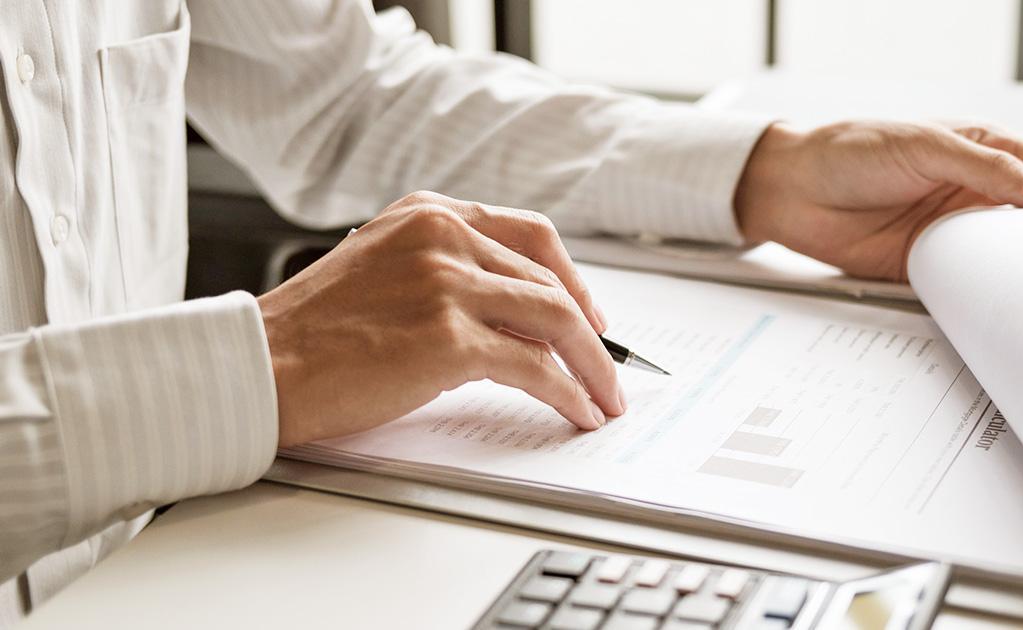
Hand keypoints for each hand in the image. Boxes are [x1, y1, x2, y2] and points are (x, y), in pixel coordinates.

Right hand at [258, 191, 624, 447]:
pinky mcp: (450, 337)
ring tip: (606, 396)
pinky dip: (568, 391)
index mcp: (429, 214)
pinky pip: (535, 366)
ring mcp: (449, 283)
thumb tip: (513, 318)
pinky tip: (578, 410)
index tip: (588, 312)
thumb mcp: (383, 271)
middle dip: (590, 330)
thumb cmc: (311, 333)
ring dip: (593, 364)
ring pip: (555, 319)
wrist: (258, 366)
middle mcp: (444, 237)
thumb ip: (445, 275)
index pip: (530, 234)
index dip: (572, 277)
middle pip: (550, 279)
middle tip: (608, 363)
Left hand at [734, 121, 1022, 280]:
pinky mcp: (927, 265)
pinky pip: (966, 282)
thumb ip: (986, 167)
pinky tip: (997, 298)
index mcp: (983, 152)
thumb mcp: (924, 145)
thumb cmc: (848, 150)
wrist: (791, 190)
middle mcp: (973, 193)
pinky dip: (982, 292)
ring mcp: (951, 231)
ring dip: (1022, 267)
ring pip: (1005, 255)